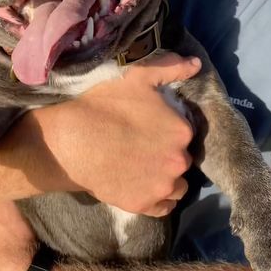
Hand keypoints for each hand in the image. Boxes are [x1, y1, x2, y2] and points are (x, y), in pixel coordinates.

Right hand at [48, 53, 200, 216]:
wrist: (73, 141)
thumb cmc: (105, 106)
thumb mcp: (138, 77)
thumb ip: (171, 68)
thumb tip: (197, 63)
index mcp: (182, 131)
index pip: (185, 133)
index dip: (168, 130)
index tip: (150, 128)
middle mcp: (180, 161)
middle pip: (182, 158)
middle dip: (168, 152)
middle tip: (143, 146)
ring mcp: (163, 187)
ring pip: (177, 184)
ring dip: (167, 177)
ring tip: (143, 166)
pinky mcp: (145, 205)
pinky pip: (165, 206)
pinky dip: (158, 198)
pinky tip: (142, 184)